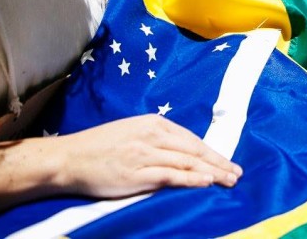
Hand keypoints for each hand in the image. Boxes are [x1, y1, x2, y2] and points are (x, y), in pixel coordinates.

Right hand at [53, 114, 241, 197]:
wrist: (69, 158)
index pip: (190, 138)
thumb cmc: (98, 147)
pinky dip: (191, 178)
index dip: (211, 151)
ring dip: (212, 171)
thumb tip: (179, 150)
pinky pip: (171, 175)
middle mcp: (152, 136)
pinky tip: (206, 182)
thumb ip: (155, 138)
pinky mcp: (137, 173)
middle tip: (237, 172)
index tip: (226, 161)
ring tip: (229, 180)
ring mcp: (145, 154)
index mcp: (153, 123)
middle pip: (194, 149)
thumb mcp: (131, 132)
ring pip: (187, 162)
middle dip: (218, 161)